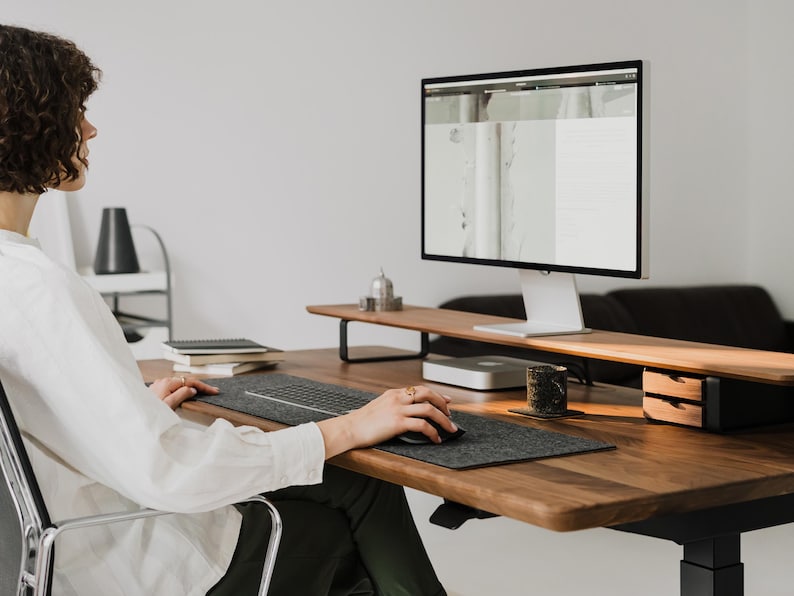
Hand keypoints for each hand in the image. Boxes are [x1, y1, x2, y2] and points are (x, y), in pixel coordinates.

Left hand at [148, 376, 219, 409]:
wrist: (137, 416)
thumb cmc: (151, 412)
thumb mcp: (170, 404)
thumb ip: (182, 394)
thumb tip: (193, 389)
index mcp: (167, 383)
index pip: (190, 381)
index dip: (204, 386)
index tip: (214, 391)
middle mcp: (163, 382)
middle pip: (186, 381)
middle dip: (199, 386)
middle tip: (211, 391)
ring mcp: (159, 386)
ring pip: (179, 384)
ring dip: (191, 387)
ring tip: (202, 392)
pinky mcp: (157, 391)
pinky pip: (173, 388)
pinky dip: (182, 390)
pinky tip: (186, 394)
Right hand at [317, 385, 456, 457]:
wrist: (349, 428)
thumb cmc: (361, 422)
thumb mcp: (379, 407)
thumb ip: (393, 406)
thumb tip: (407, 412)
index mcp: (393, 393)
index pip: (419, 389)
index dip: (436, 394)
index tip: (446, 401)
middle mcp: (397, 398)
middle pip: (428, 394)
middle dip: (443, 403)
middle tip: (450, 414)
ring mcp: (398, 409)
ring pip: (429, 409)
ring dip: (443, 419)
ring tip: (450, 428)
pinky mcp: (398, 423)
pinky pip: (422, 425)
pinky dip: (433, 432)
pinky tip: (436, 438)